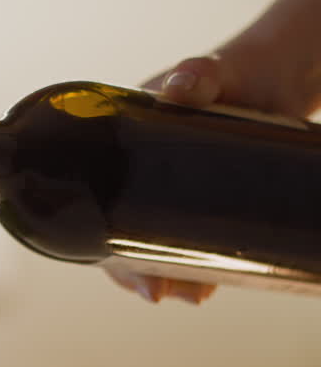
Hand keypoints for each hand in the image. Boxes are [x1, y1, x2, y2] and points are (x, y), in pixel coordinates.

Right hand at [105, 58, 231, 304]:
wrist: (275, 78)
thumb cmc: (230, 71)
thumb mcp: (208, 73)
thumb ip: (194, 75)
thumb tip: (179, 89)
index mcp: (115, 151)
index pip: (91, 204)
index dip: (100, 245)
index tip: (128, 271)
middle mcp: (133, 181)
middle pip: (116, 239)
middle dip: (135, 274)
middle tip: (161, 293)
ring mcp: (168, 197)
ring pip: (150, 249)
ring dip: (165, 279)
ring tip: (194, 295)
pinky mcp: (203, 206)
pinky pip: (186, 245)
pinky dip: (194, 270)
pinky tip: (205, 287)